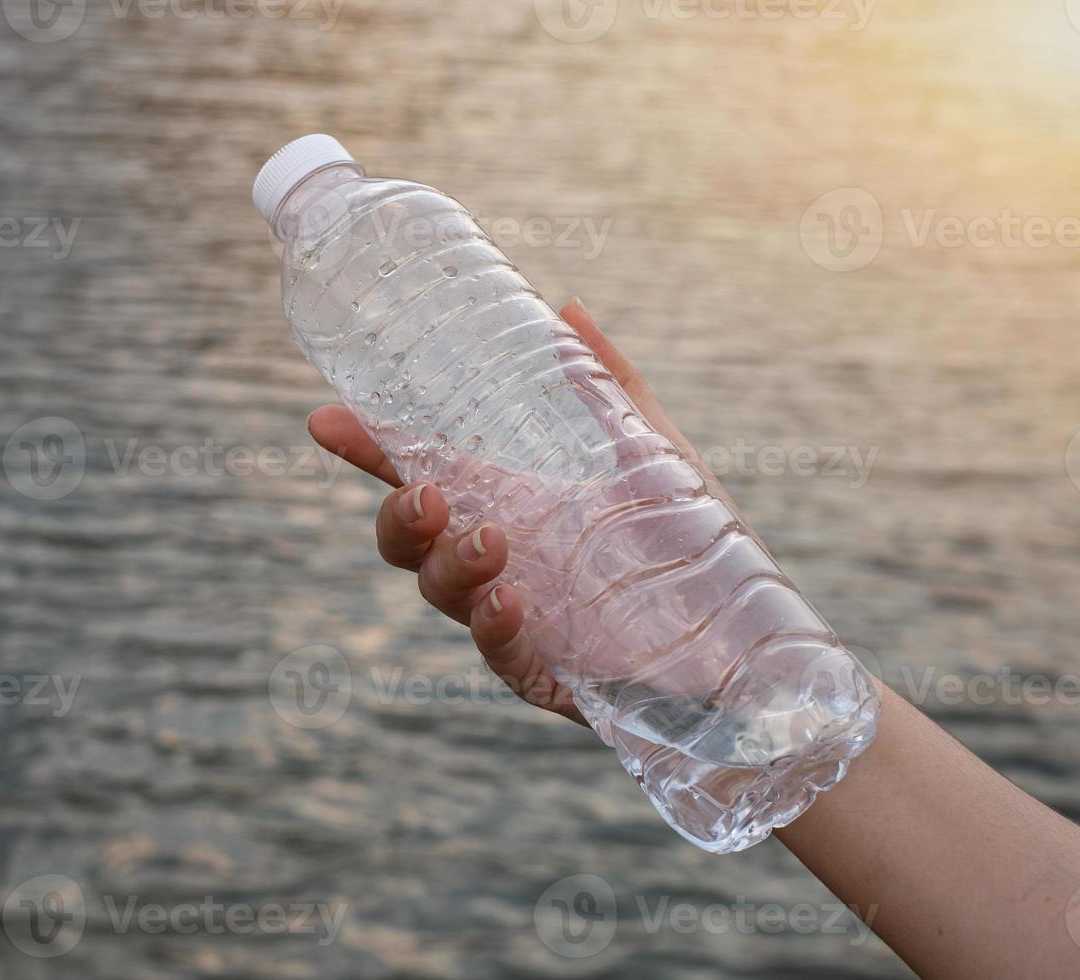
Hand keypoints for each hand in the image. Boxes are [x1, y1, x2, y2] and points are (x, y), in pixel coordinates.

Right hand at [307, 298, 735, 727]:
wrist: (750, 639)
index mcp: (510, 498)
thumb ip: (611, 387)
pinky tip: (511, 601)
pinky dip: (492, 626)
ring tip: (490, 540)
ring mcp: (513, 615)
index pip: (421, 468)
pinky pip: (498, 653)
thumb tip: (567, 308)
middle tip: (426, 494)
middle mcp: (498, 556)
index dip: (370, 446)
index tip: (328, 419)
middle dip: (397, 514)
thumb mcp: (658, 452)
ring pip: (440, 592)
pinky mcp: (544, 670)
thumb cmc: (692, 540)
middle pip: (407, 538)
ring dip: (448, 564)